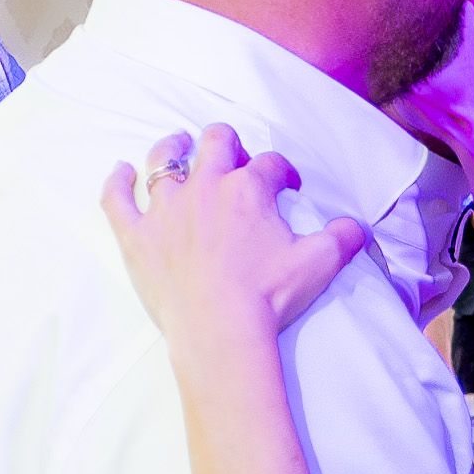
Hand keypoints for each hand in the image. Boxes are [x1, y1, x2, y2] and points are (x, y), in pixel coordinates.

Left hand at [101, 125, 370, 360]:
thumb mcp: (318, 264)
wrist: (220, 330)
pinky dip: (117, 182)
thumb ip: (342, 239)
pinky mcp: (137, 236)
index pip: (270, 165)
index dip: (282, 172)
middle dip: (227, 145)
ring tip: (176, 147)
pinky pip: (116, 198)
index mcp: (249, 189)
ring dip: (171, 148)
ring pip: (162, 159)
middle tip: (232, 160)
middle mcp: (205, 186)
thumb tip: (357, 228)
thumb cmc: (268, 299)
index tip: (287, 186)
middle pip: (215, 142)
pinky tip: (120, 172)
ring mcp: (166, 209)